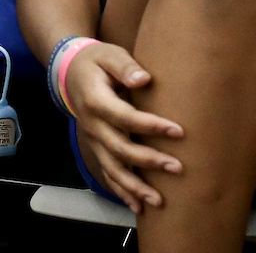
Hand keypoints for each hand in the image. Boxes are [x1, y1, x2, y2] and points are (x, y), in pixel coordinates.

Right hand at [67, 41, 183, 212]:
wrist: (71, 71)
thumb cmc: (97, 60)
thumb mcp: (110, 54)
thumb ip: (126, 66)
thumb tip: (144, 79)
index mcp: (97, 102)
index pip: (127, 118)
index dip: (151, 126)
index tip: (178, 131)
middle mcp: (93, 126)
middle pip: (121, 149)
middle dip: (149, 161)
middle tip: (177, 168)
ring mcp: (93, 141)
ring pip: (113, 169)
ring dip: (135, 186)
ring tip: (158, 201)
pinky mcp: (96, 148)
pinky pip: (107, 174)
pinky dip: (121, 191)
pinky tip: (137, 206)